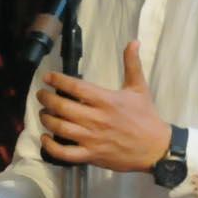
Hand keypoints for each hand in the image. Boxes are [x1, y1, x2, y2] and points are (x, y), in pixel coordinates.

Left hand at [36, 41, 172, 174]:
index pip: (76, 87)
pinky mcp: (91, 155)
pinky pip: (65, 153)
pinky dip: (51, 146)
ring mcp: (92, 138)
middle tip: (41, 95)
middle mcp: (97, 119)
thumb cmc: (146, 117)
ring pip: (60, 128)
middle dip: (46, 99)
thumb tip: (133, 42)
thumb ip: (132, 64)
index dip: (58, 80)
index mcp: (107, 101)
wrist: (155, 148)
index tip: (47, 77)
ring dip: (46, 119)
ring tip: (43, 113)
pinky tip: (46, 138)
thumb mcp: (139, 88)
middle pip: (63, 107)